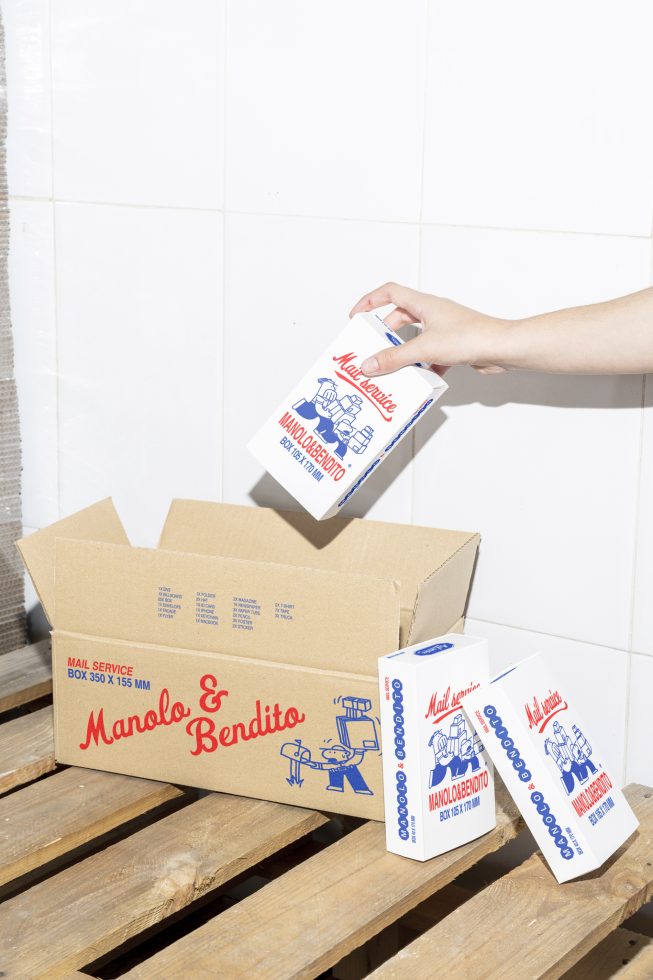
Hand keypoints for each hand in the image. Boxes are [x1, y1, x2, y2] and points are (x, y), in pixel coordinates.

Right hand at [349, 281, 509, 376]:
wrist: (502, 349)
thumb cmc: (470, 337)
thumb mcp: (424, 349)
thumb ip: (394, 358)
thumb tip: (369, 364)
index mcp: (425, 304)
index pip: (390, 292)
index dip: (370, 301)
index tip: (356, 316)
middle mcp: (434, 313)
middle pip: (401, 316)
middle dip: (385, 333)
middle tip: (372, 347)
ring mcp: (445, 330)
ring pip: (416, 338)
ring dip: (404, 352)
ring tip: (392, 367)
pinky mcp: (454, 347)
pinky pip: (431, 356)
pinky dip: (423, 367)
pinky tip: (419, 380)